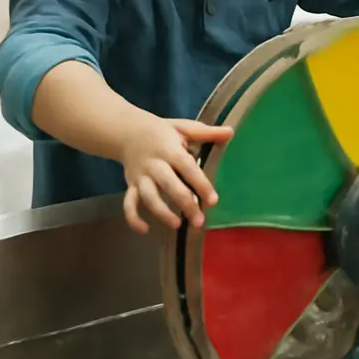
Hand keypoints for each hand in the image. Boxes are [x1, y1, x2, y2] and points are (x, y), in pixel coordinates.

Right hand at [119, 115, 233, 233]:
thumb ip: (207, 132)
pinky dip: (132, 218)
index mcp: (169, 150)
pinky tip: (144, 230)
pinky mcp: (130, 185)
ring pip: (149, 197)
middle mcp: (154, 165)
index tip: (213, 200)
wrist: (128, 131)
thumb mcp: (184, 128)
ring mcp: (140, 176)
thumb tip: (231, 132)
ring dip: (161, 212)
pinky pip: (128, 204)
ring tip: (177, 225)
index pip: (187, 167)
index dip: (200, 184)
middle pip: (169, 185)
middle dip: (184, 203)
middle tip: (199, 220)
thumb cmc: (162, 132)